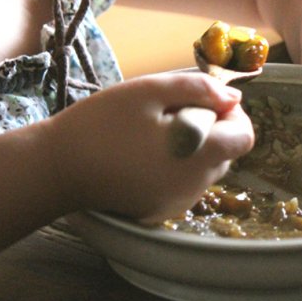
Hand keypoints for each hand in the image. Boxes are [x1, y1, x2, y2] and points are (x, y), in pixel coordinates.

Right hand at [43, 72, 253, 220]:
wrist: (56, 168)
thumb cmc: (101, 123)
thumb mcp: (149, 91)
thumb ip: (198, 89)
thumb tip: (234, 99)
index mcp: (198, 156)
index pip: (244, 137)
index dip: (233, 115)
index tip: (204, 103)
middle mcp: (195, 187)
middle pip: (227, 152)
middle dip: (210, 127)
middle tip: (171, 114)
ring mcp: (178, 203)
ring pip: (207, 168)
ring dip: (195, 146)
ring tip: (155, 133)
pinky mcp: (161, 211)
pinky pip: (186, 183)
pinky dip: (179, 165)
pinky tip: (146, 154)